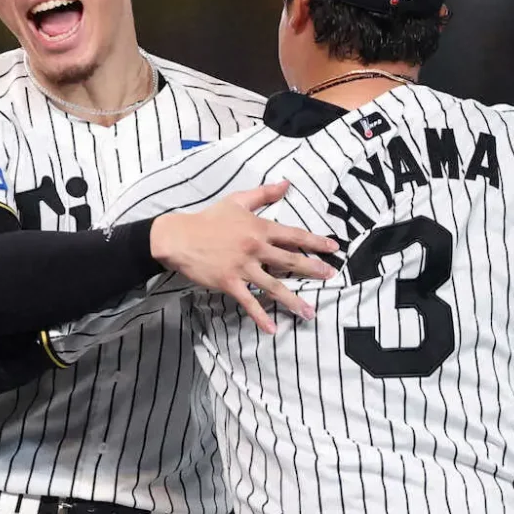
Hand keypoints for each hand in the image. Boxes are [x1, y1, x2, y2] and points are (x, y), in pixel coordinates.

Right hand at [148, 182, 338, 332]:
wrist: (179, 237)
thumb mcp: (237, 200)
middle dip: (313, 269)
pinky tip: (272, 329)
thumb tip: (287, 183)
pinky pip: (249, 302)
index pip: (294, 235)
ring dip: (294, 300)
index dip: (315, 242)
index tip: (334, 248)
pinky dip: (261, 317)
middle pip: (291, 261)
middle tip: (330, 276)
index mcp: (259, 228)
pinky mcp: (230, 283)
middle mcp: (256, 248)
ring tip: (309, 313)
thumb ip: (264, 194)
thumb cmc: (208, 218)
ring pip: (274, 286)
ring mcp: (243, 267)